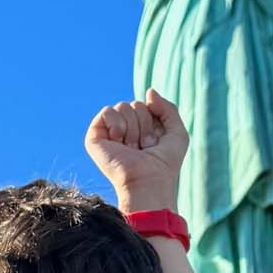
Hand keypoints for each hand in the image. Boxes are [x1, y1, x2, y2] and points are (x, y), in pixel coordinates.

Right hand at [84, 89, 188, 213]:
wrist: (149, 180)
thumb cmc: (165, 164)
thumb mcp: (178, 133)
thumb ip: (169, 109)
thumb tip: (149, 91)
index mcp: (141, 129)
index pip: (147, 105)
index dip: (155, 121)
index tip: (155, 142)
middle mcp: (124, 130)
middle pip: (135, 104)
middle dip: (144, 124)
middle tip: (143, 147)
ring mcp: (109, 133)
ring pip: (123, 106)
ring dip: (132, 128)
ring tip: (131, 148)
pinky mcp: (95, 137)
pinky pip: (107, 111)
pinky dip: (117, 124)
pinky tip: (119, 140)